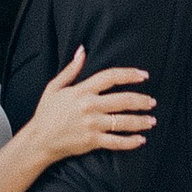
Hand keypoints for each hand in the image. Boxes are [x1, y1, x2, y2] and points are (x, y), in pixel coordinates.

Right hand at [20, 47, 155, 168]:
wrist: (39, 140)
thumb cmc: (46, 113)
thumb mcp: (55, 87)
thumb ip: (71, 69)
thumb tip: (82, 50)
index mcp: (81, 90)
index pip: (110, 77)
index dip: (129, 75)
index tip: (144, 75)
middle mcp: (89, 106)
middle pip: (123, 100)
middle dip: (141, 100)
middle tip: (152, 102)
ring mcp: (92, 124)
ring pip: (123, 121)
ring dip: (141, 121)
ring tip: (151, 121)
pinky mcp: (92, 141)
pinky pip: (116, 141)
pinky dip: (130, 141)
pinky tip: (140, 139)